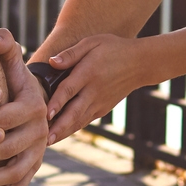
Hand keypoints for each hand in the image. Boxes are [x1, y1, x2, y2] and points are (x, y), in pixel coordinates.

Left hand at [0, 31, 48, 185]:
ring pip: (15, 170)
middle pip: (6, 146)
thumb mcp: (13, 64)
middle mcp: (40, 129)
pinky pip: (22, 184)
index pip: (3, 116)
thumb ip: (5, 48)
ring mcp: (40, 150)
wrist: (35, 104)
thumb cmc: (13, 83)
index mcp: (32, 104)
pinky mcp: (36, 166)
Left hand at [42, 33, 157, 141]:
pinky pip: (86, 120)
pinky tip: (61, 134)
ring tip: (49, 142)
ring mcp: (100, 102)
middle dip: (59, 127)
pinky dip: (74, 128)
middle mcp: (94, 91)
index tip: (46, 115)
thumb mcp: (93, 43)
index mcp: (89, 73)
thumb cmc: (114, 49)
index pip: (69, 90)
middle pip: (74, 112)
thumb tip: (51, 62)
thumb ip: (71, 53)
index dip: (57, 103)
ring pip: (79, 120)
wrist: (140, 63)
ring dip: (64, 132)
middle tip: (45, 139)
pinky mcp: (104, 108)